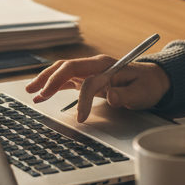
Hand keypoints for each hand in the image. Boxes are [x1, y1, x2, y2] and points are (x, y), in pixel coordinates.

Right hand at [25, 54, 170, 122]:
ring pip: (63, 70)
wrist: (153, 78)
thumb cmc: (148, 85)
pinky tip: (41, 94)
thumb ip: (127, 96)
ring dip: (46, 79)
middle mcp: (96, 65)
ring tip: (31, 91)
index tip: (81, 119)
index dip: (83, 100)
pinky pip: (66, 78)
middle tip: (38, 94)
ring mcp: (90, 70)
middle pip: (69, 67)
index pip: (89, 81)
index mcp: (109, 66)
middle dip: (51, 79)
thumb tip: (112, 96)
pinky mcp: (87, 77)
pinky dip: (52, 85)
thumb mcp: (143, 93)